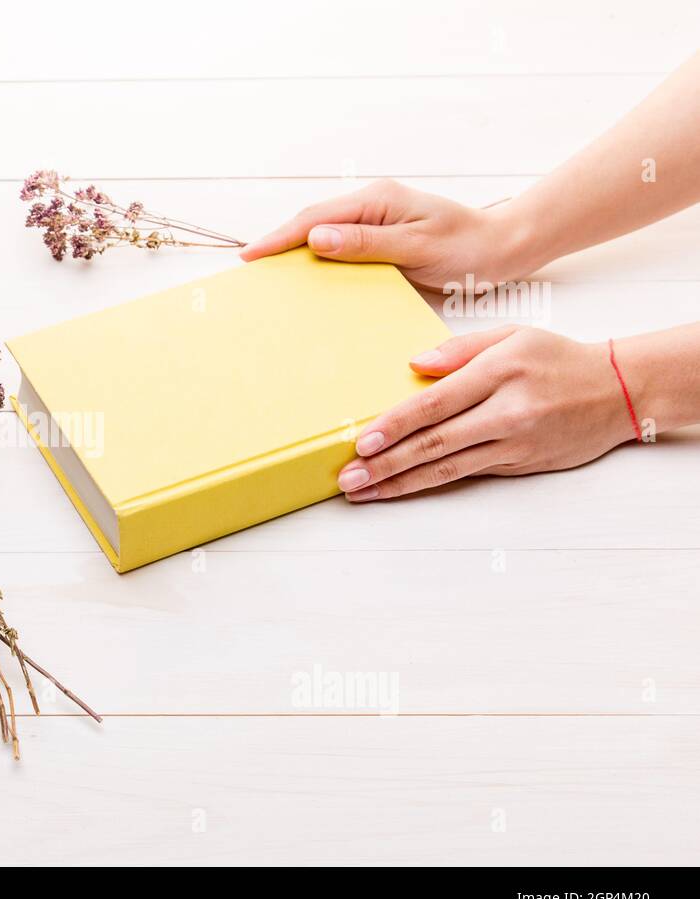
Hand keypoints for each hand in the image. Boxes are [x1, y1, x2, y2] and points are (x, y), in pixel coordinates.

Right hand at [240, 179, 535, 288]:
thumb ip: (366, 243)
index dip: (279, 237)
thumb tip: (315, 238)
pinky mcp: (379, 241)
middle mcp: (371, 207)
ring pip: (322, 236)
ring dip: (295, 253)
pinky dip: (318, 261)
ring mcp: (374, 223)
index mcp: (376, 201)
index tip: (251, 256)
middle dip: (278, 243)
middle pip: (311, 224)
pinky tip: (306, 279)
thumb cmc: (468, 247)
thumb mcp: (418, 247)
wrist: (502, 249)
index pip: (314, 218)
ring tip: (268, 275)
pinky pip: (339, 249)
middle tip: (248, 267)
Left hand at [336, 326, 636, 501]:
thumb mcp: (512, 335)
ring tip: (364, 493)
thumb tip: (415, 364)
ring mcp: (514, 442)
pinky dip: (430, 484)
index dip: (395, 426)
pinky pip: (467, 474)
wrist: (620, 390)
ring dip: (400, 483)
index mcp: (499, 372)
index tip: (362, 442)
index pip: (435, 403)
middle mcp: (506, 411)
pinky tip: (401, 488)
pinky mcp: (521, 464)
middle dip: (386, 464)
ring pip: (447, 468)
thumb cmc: (557, 358)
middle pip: (435, 443)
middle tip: (349, 479)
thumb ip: (460, 348)